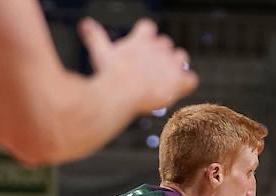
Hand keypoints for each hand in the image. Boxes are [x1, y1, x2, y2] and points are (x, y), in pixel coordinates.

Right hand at [80, 17, 197, 112]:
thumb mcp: (100, 52)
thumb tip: (84, 23)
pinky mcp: (180, 81)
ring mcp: (172, 64)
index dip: (145, 38)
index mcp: (142, 38)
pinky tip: (176, 90)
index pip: (148, 27)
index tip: (138, 49)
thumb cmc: (110, 74)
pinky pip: (192, 79)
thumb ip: (95, 37)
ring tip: (164, 79)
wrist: (122, 92)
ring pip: (181, 57)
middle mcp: (160, 47)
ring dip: (175, 65)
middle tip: (147, 70)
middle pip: (165, 43)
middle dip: (159, 54)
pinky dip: (186, 83)